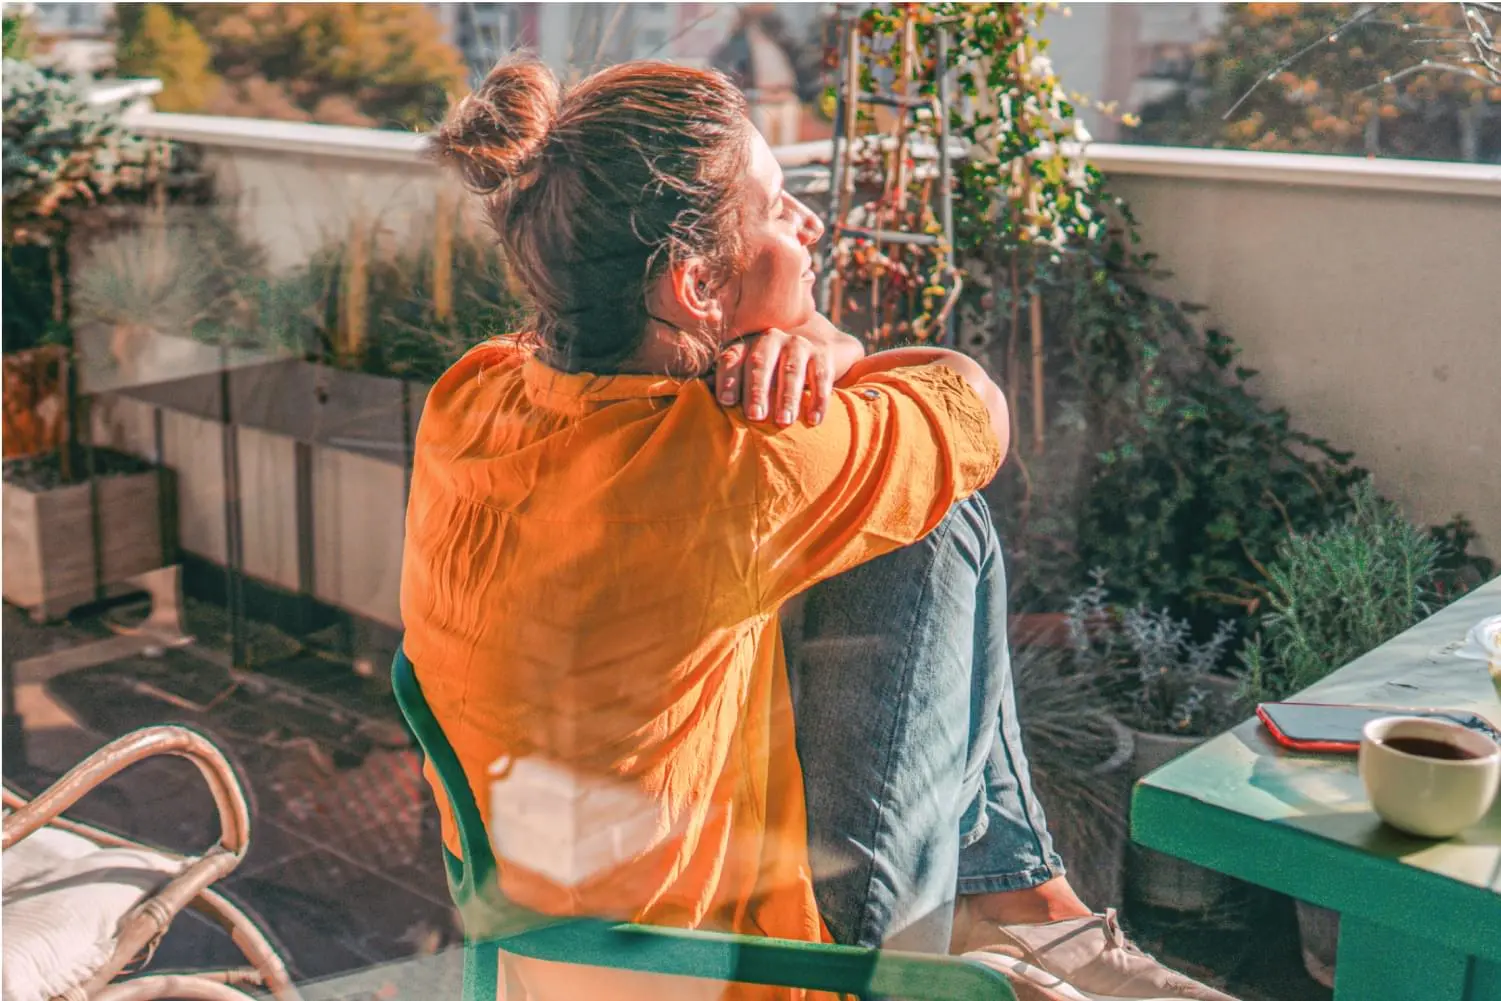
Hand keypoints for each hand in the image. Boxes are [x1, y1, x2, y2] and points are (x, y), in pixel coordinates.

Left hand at [714, 328, 836, 426]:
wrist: (816, 352)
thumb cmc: (771, 374)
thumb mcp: (749, 376)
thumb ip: (730, 386)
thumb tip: (696, 404)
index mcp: (747, 345)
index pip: (732, 358)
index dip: (728, 379)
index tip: (727, 403)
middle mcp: (771, 339)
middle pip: (760, 362)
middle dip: (757, 390)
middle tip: (755, 416)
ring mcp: (798, 344)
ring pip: (791, 369)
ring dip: (787, 396)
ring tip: (784, 421)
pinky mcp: (823, 354)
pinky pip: (821, 376)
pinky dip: (819, 398)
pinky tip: (814, 420)